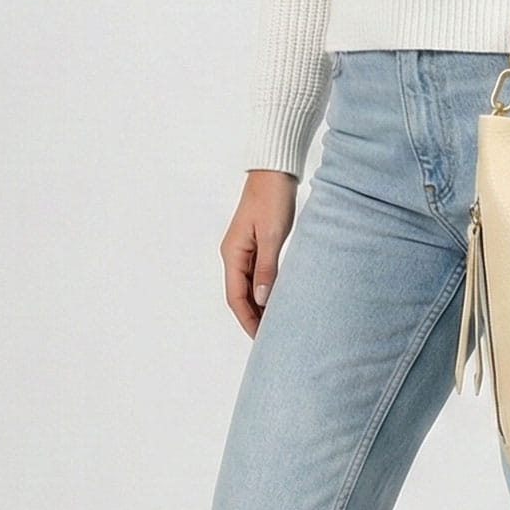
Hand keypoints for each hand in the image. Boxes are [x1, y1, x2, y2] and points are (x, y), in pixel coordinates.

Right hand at [222, 170, 297, 334]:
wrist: (275, 171)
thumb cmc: (272, 198)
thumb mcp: (273, 235)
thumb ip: (267, 268)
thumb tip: (262, 300)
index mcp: (233, 254)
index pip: (236, 297)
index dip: (247, 319)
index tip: (260, 338)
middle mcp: (234, 254)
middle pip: (239, 295)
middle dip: (252, 318)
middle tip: (270, 338)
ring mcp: (243, 250)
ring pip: (247, 287)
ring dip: (258, 306)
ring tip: (275, 324)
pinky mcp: (255, 244)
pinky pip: (256, 275)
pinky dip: (264, 290)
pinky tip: (276, 299)